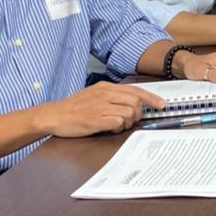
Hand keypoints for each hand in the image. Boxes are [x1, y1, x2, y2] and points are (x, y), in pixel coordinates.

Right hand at [37, 82, 167, 136]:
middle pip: (135, 102)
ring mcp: (100, 106)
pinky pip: (117, 122)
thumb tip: (133, 103)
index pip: (135, 90)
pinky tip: (110, 128)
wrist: (54, 115)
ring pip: (128, 112)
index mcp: (105, 87)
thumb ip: (112, 96)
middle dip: (138, 113)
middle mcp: (104, 94)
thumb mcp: (94, 95)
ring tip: (117, 125)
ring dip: (128, 122)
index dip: (151, 98)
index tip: (161, 105)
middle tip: (130, 120)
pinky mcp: (95, 119)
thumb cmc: (74, 108)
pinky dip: (118, 128)